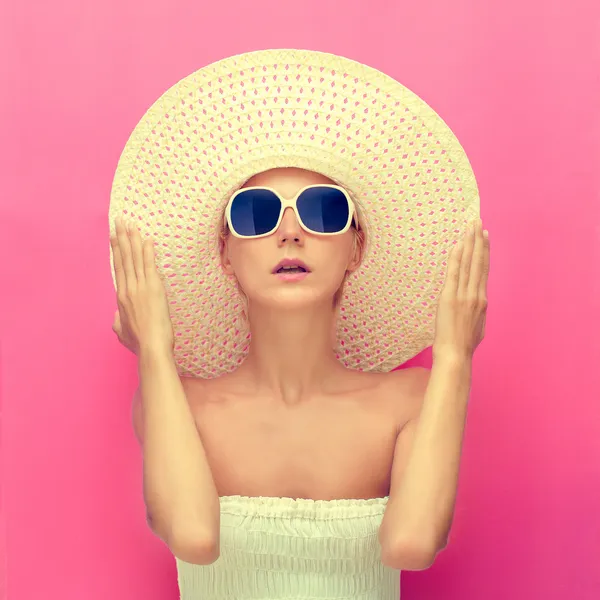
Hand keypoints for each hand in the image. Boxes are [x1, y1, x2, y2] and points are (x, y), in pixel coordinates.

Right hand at [110, 218, 173, 355]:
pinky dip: (148, 251)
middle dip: (121, 237)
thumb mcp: (122, 331)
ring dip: (133, 239)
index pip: (119, 268)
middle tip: (119, 221)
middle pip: (124, 258)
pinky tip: (146, 239)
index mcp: (121, 297)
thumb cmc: (139, 343)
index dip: (116, 251)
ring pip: (135, 258)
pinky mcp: (153, 288)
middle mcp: (128, 288)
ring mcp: (140, 287)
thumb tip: (118, 316)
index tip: (114, 237)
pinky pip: (149, 265)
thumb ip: (119, 320)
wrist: (151, 347)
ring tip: (130, 224)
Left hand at [433, 219, 489, 361]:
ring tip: (471, 226)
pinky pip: (455, 272)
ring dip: (470, 243)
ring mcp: (464, 295)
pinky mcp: (451, 297)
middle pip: (479, 262)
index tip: (485, 237)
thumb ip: (477, 312)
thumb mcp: (477, 327)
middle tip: (478, 222)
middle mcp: (476, 294)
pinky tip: (459, 244)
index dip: (485, 252)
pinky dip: (457, 256)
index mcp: (482, 301)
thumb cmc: (464, 345)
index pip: (483, 270)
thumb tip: (477, 307)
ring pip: (469, 263)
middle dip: (479, 240)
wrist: (456, 354)